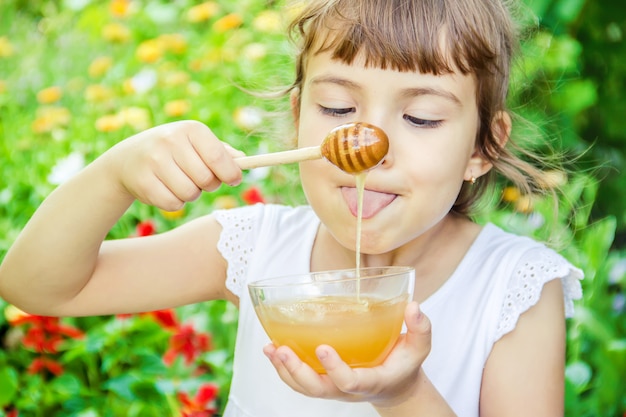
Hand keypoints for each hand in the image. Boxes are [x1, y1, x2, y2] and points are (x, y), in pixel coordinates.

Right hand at [102, 120, 243, 210]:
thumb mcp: (196, 144)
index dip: (231, 174)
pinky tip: (166, 189)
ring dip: (192, 194)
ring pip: (190, 194)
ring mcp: (154, 161)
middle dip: (209, 185)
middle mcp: (171, 141)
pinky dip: (175, 202)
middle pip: (207, 179)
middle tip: (200, 180)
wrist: (129, 159)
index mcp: (191, 129)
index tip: (234, 180)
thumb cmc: (174, 151)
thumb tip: (244, 161)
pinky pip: (174, 204)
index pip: (219, 158)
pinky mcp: (143, 182)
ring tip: (181, 182)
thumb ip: (221, 152)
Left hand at [263, 301, 431, 406]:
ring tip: (271, 348)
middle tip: (282, 350)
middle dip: (298, 372)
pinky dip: (283, 369)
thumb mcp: (419, 347)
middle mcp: (348, 389)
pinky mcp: (324, 381)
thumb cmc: (405, 363)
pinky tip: (271, 349)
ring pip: (305, 388)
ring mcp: (334, 387)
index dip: (335, 369)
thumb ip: (420, 327)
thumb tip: (414, 306)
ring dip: (285, 370)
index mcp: (372, 380)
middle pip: (318, 389)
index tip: (323, 347)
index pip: (351, 382)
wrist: (396, 383)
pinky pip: (300, 382)